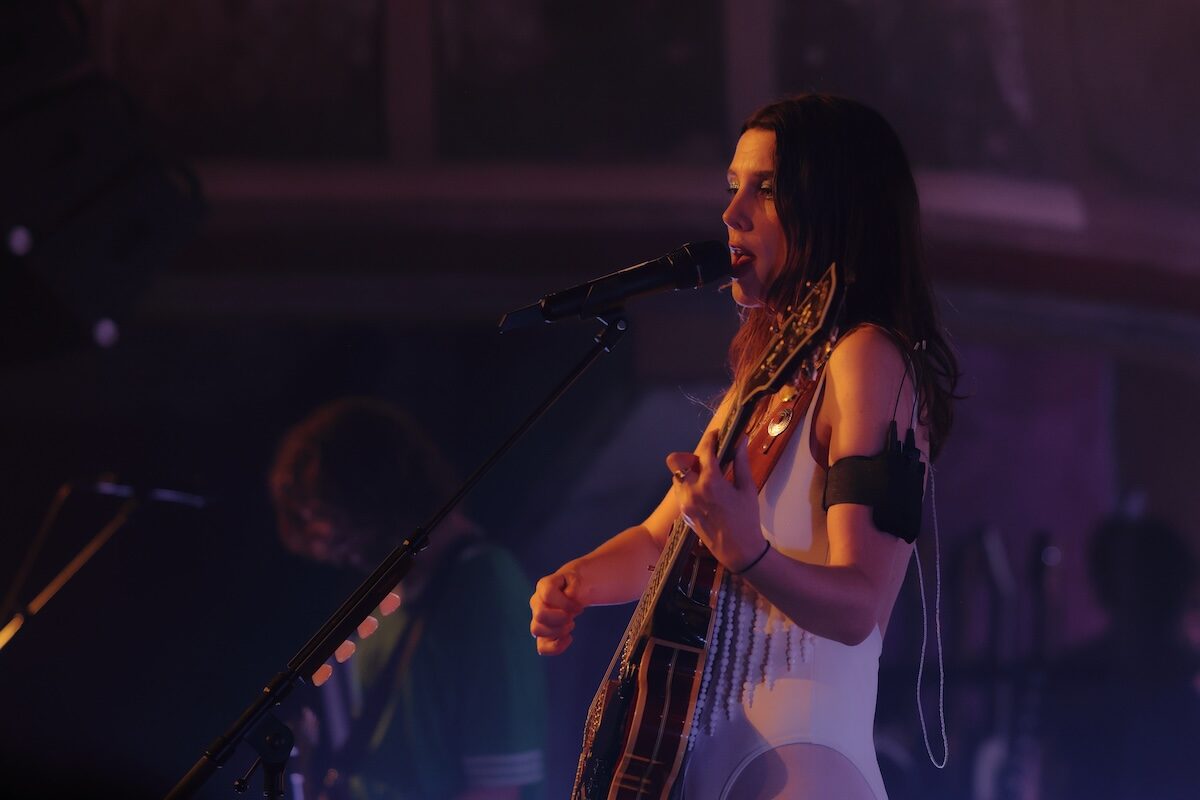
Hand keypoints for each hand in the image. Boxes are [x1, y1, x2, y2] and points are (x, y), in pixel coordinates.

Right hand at [530, 564, 586, 655]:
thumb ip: (574, 587)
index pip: (548, 595)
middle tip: (572, 617)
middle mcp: (536, 602)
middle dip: (561, 619)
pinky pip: (542, 648)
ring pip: (536, 630)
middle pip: (539, 615)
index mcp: (544, 586)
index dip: (566, 604)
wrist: (573, 590)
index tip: (580, 608)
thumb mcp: (578, 580)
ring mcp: (537, 619)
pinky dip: (557, 647)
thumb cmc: (574, 585)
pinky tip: (568, 638)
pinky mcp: (542, 634)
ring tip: (571, 624)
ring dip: (558, 631)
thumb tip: (570, 597)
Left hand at [666, 430, 764, 572]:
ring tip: (707, 478)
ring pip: (676, 477)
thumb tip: (742, 440)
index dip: (711, 439)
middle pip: (676, 460)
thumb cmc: (747, 518)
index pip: (705, 450)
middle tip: (706, 461)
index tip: (717, 435)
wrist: (739, 550)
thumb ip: (741, 462)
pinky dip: (688, 486)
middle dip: (690, 456)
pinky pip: (679, 491)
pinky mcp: (683, 513)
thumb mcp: (747, 488)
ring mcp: (685, 502)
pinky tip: (705, 492)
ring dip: (688, 472)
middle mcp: (693, 490)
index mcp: (712, 482)